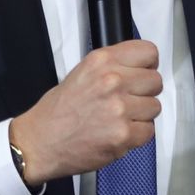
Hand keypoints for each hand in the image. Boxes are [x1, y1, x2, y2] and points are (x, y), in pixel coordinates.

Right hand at [9, 40, 160, 185]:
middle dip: (144, 92)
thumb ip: (112, 67)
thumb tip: (139, 69)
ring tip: (118, 119)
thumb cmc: (57, 111)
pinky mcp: (123, 134)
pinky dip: (136, 136)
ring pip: (154, 107)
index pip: (148, 52)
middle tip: (127, 101)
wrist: (40, 142)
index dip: (148, 65)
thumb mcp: (82, 72)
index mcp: (102, 61)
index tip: (142, 73)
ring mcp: (119, 108)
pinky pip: (148, 131)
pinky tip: (117, 133)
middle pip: (155, 80)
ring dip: (141, 115)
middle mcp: (112, 80)